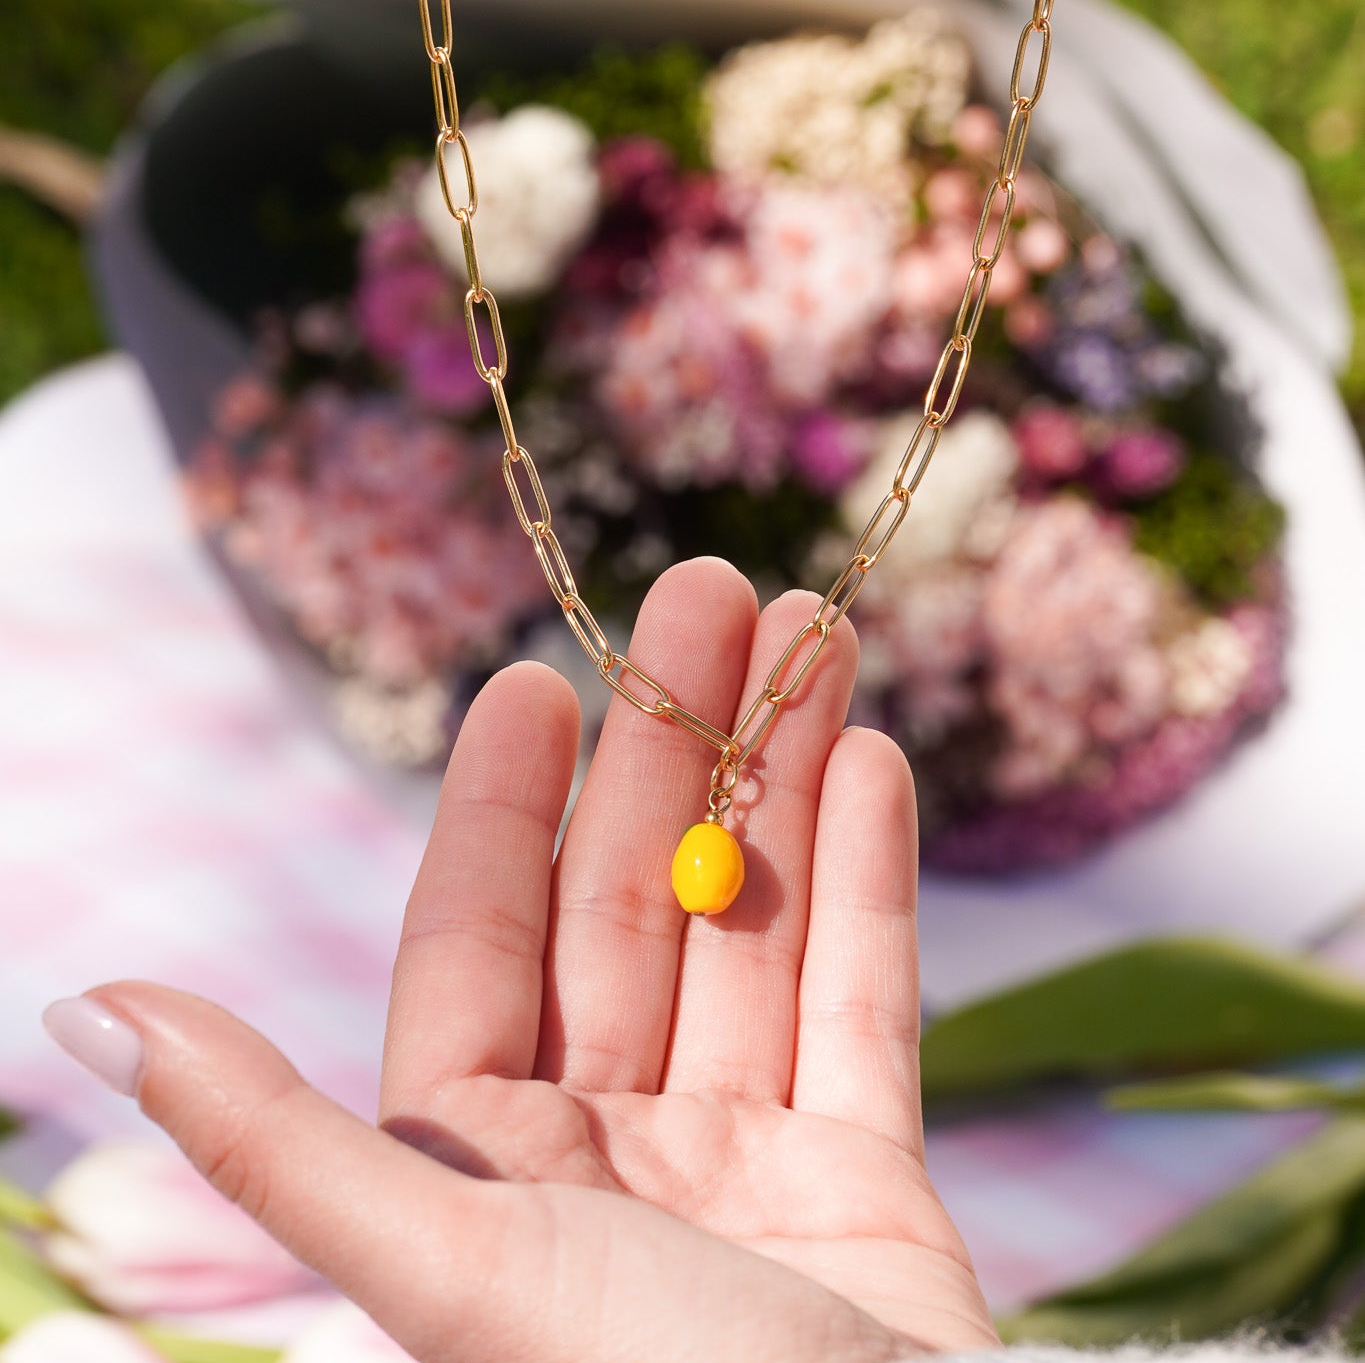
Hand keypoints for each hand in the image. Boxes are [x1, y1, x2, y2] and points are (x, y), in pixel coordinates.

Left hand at [85, 558, 995, 1362]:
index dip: (501, 803)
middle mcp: (604, 1150)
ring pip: (756, 922)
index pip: (479, 941)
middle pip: (632, 901)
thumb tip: (92, 1012)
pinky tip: (869, 753)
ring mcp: (741, 1158)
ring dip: (779, 772)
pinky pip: (863, 996)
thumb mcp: (442, 1266)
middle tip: (711, 589)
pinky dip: (871, 875)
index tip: (529, 676)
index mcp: (483, 1168)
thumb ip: (272, 1137)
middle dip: (672, 742)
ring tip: (808, 626)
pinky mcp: (865, 1176)